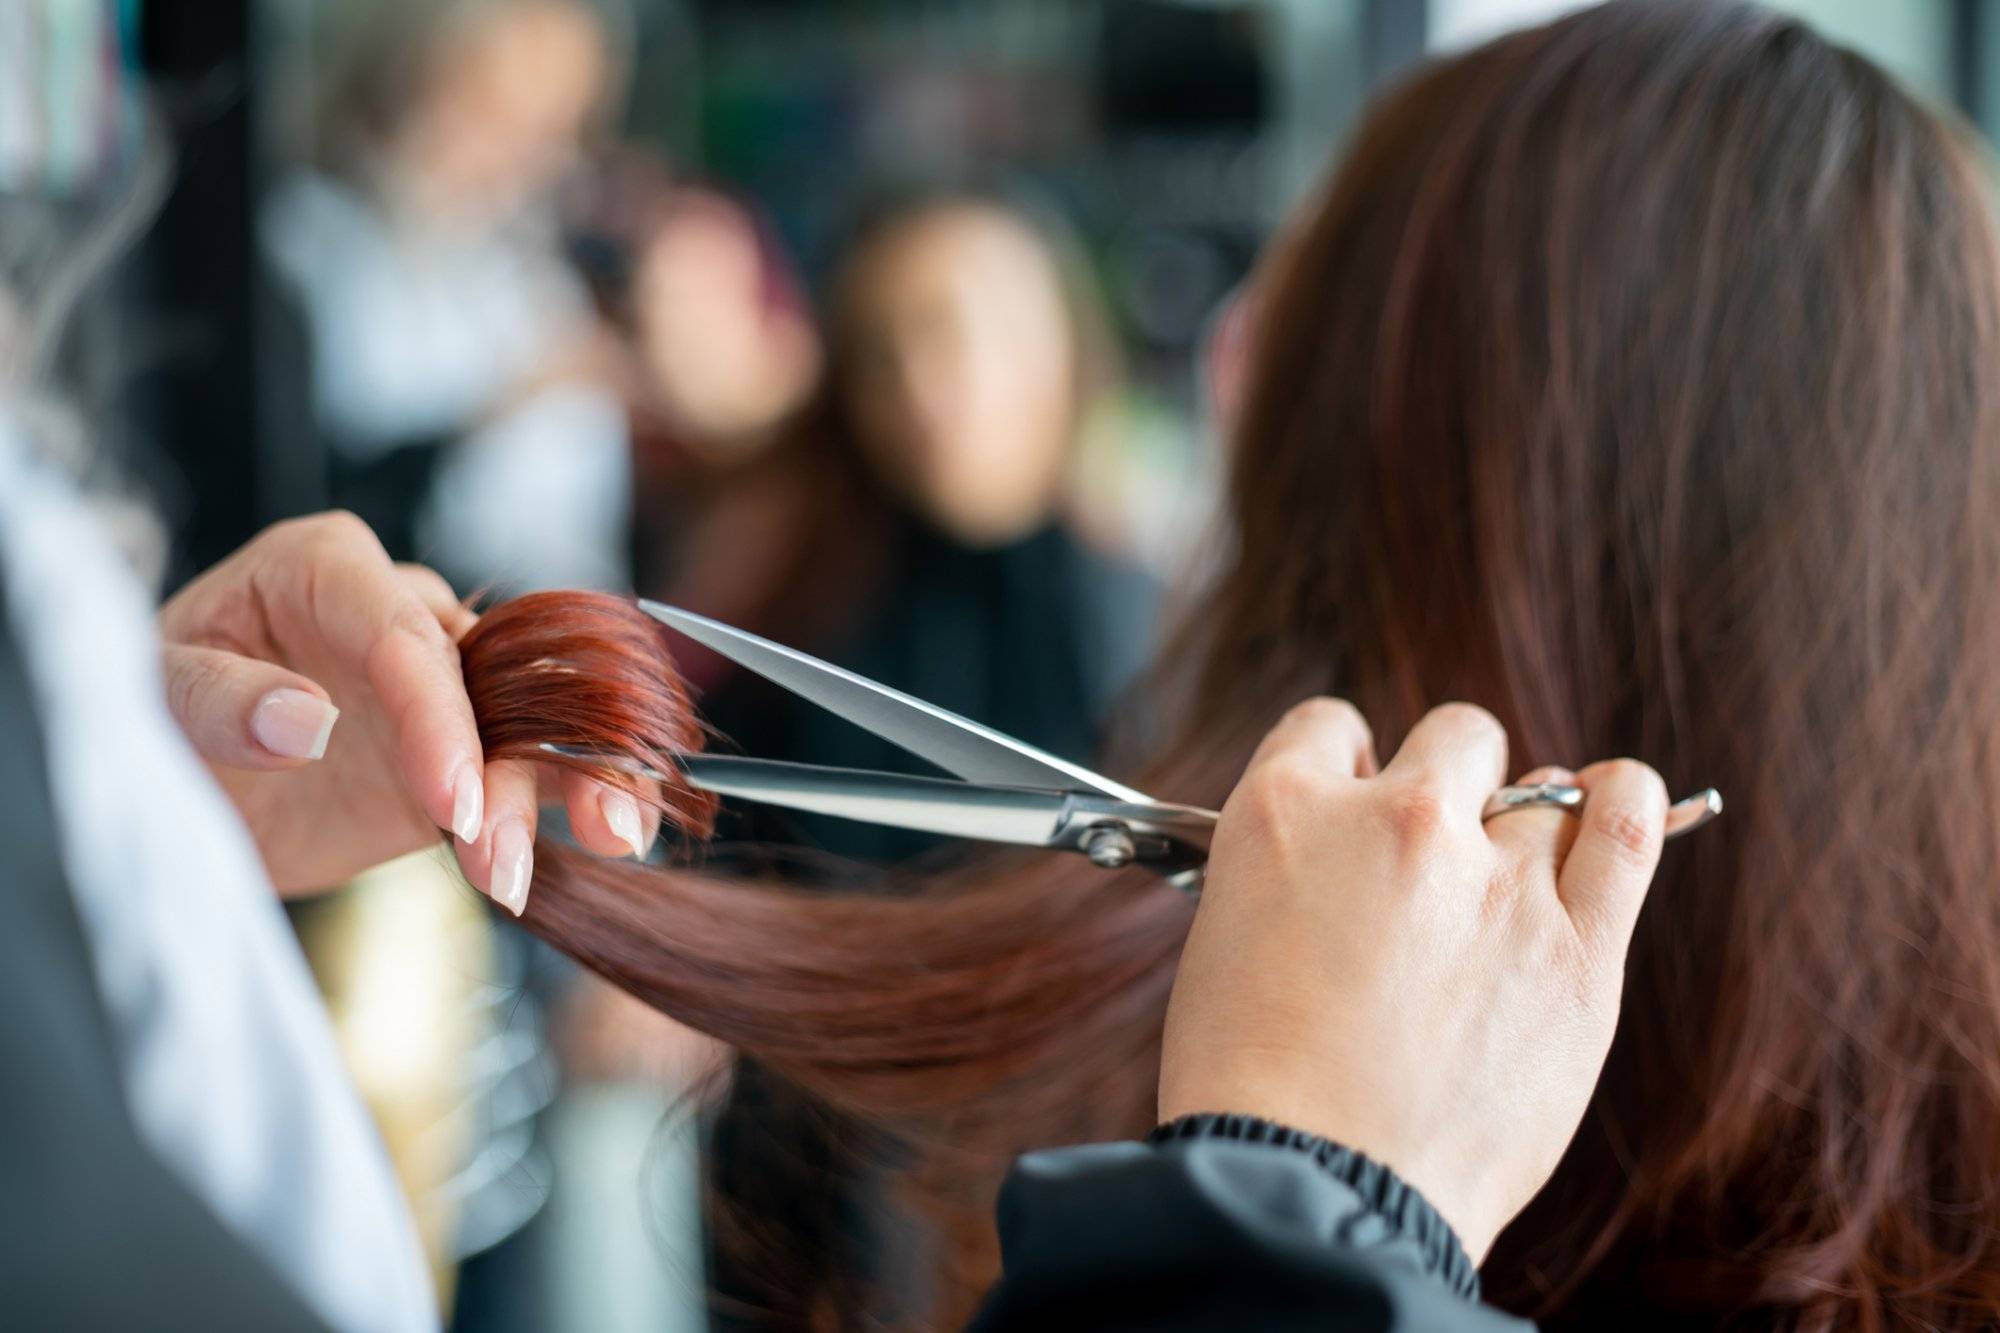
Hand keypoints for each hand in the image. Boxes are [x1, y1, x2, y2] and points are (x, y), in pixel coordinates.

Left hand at [158, 512, 656, 905]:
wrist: (172, 785)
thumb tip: (304, 718)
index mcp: (324, 568)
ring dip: (576, 777)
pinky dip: (581, 797)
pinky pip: (539, 766)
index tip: (447, 798)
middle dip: (513, 759)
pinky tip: (621, 832)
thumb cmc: (144, 713)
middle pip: (488, 673)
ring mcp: (442, 685)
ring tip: (613, 837)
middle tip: (500, 852)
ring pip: (534, 717)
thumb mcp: (149, 695)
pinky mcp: (466, 752)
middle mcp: (400, 614)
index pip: (401, 631)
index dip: (436, 713)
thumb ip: (216, 699)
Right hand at [1158, 699, 1668, 1260]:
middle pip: (1453, 741)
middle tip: (1431, 863)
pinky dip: (1624, 803)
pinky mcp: (1576, 950)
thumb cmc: (1251, 1087)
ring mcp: (1495, 880)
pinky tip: (1613, 807)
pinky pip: (1627, 827)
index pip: (1331, 728)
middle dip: (1444, 787)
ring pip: (1542, 789)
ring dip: (1526, 820)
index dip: (1348, 769)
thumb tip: (1351, 857)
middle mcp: (1397, 821)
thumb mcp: (1225, 937)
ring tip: (1515, 873)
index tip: (1358, 809)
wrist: (1309, 1189)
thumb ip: (1297, 871)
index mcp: (1286, 812)